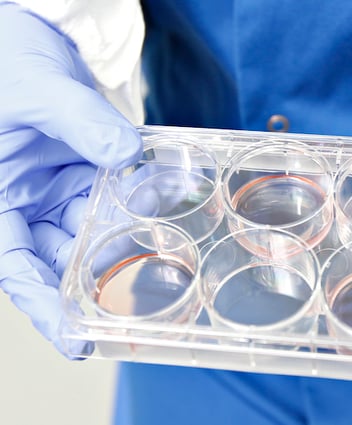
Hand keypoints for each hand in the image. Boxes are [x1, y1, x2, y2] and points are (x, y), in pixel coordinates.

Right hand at [0, 4, 141, 355]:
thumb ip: (79, 121)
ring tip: (161, 248)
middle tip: (137, 303)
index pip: (15, 264)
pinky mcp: (88, 172)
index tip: (76, 339)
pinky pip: (116, 196)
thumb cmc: (9, 61)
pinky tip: (163, 201)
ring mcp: (60, 189)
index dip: (43, 304)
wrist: (31, 38)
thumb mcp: (36, 90)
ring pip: (96, 229)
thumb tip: (125, 154)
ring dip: (128, 237)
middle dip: (98, 279)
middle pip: (61, 257)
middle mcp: (28, 202)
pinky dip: (139, 201)